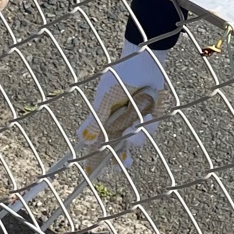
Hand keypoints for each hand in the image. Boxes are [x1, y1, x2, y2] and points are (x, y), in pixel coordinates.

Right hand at [75, 41, 168, 172]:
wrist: (145, 60)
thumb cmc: (121, 75)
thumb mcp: (106, 97)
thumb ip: (97, 119)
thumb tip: (83, 139)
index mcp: (104, 118)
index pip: (97, 142)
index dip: (94, 158)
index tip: (92, 173)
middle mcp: (119, 122)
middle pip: (118, 149)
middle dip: (122, 158)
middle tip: (126, 161)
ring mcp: (135, 120)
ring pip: (136, 141)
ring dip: (137, 136)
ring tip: (138, 123)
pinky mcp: (150, 117)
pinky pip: (150, 130)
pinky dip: (149, 125)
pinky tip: (148, 115)